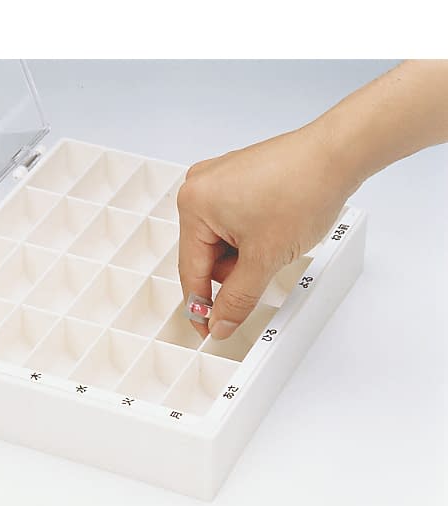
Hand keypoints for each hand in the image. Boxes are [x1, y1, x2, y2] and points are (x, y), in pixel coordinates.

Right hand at [177, 123, 358, 339]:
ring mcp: (218, 180)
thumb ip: (237, 299)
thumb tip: (220, 321)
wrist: (338, 154)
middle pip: (205, 256)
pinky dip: (250, 237)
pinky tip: (273, 231)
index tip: (209, 328)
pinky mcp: (236, 178)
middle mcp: (199, 187)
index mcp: (194, 204)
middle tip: (263, 268)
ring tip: (274, 242)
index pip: (190, 271)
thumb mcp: (265, 258)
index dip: (202, 307)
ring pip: (221, 241)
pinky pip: (233, 222)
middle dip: (233, 272)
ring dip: (244, 255)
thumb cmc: (303, 187)